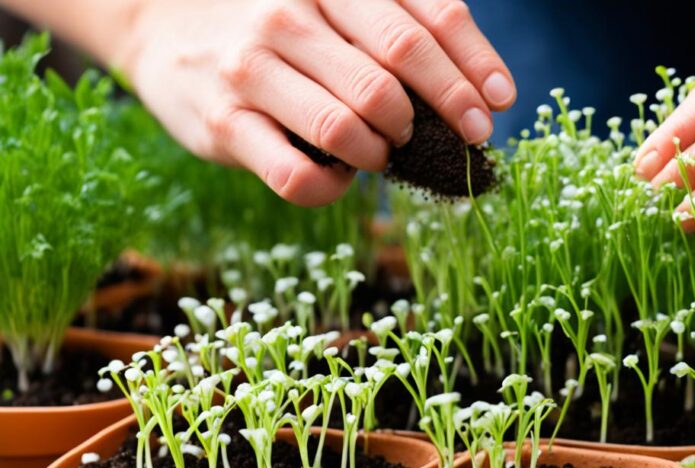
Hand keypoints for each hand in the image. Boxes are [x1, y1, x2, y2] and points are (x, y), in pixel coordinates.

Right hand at [117, 0, 514, 204]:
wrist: (163, 28)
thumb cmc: (275, 27)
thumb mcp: (330, 5)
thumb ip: (394, 29)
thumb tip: (481, 91)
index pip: (421, 22)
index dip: (471, 69)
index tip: (498, 105)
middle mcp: (288, 16)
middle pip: (389, 77)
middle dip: (438, 117)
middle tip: (449, 138)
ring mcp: (251, 70)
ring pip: (346, 128)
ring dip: (381, 153)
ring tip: (381, 150)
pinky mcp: (224, 125)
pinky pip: (299, 177)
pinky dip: (334, 189)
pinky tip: (338, 177)